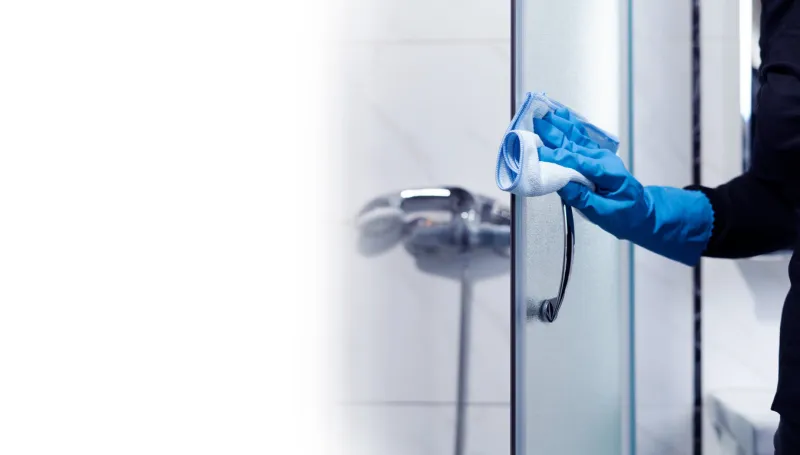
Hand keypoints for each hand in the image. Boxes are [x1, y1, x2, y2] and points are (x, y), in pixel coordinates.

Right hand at [533, 111, 713, 265]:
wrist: (644, 214)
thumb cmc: (626, 216)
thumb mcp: (605, 214)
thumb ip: (583, 199)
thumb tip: (562, 184)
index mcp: (606, 173)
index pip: (575, 162)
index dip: (554, 156)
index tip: (535, 152)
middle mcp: (603, 159)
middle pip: (573, 144)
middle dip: (552, 133)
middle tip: (533, 123)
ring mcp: (600, 156)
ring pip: (577, 137)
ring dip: (559, 125)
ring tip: (543, 113)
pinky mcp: (596, 157)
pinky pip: (580, 138)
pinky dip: (569, 126)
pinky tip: (561, 116)